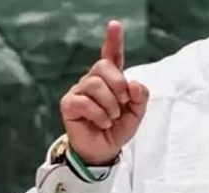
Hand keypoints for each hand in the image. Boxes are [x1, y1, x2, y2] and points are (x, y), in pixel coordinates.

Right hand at [60, 20, 148, 164]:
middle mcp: (92, 81)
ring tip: (111, 118)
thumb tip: (133, 84)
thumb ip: (140, 96)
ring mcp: (79, 91)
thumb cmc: (118, 128)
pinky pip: (85, 102)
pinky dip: (99, 116)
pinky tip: (102, 123)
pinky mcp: (69, 104)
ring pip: (95, 85)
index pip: (111, 56)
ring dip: (110, 105)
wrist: (105, 150)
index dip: (113, 40)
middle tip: (123, 103)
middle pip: (103, 66)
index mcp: (111, 80)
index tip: (115, 25)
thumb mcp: (137, 113)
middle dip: (118, 85)